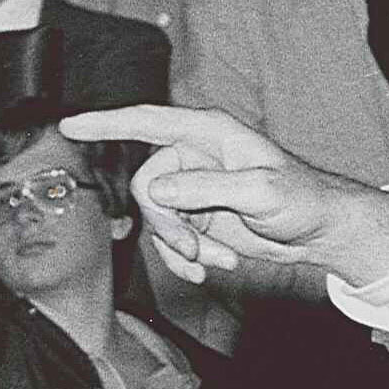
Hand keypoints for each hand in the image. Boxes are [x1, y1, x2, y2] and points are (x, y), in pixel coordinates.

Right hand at [59, 105, 339, 282]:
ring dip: (182, 246)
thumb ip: (208, 188)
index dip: (106, 123)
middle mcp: (196, 156)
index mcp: (210, 134)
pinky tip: (213, 266)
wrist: (318, 230)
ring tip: (218, 259)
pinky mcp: (197, 216)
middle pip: (147, 187)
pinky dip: (186, 257)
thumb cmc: (302, 198)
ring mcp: (194, 187)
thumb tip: (159, 189)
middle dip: (167, 225)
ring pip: (156, 218)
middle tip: (195, 249)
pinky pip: (169, 238)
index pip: (148, 122)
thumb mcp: (259, 192)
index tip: (70, 126)